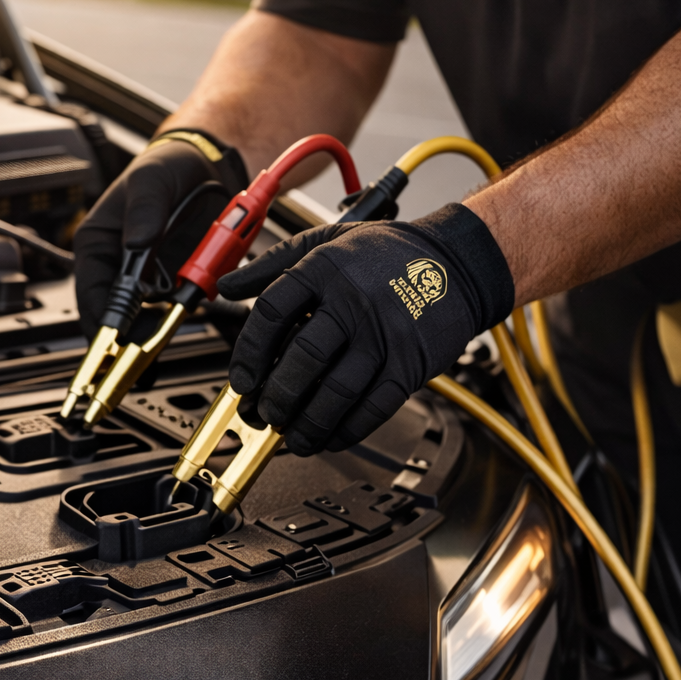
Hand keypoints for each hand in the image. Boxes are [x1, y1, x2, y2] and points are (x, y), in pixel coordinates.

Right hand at [73, 132, 244, 336]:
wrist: (206, 166)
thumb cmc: (168, 167)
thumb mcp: (152, 180)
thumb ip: (145, 208)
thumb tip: (137, 242)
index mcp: (97, 243)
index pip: (90, 294)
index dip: (102, 322)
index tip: (117, 341)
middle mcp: (116, 265)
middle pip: (114, 315)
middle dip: (129, 333)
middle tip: (148, 341)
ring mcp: (144, 276)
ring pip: (141, 318)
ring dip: (153, 328)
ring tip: (166, 332)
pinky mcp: (170, 281)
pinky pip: (171, 309)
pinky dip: (176, 317)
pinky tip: (184, 315)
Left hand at [216, 204, 513, 454]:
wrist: (456, 261)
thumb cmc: (385, 253)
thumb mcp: (323, 242)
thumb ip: (270, 265)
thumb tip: (224, 286)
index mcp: (323, 269)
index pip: (271, 314)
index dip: (249, 354)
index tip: (241, 380)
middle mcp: (352, 302)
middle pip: (302, 358)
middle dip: (276, 396)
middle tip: (265, 415)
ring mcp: (384, 334)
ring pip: (337, 391)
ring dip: (308, 423)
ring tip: (291, 435)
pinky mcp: (411, 363)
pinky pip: (374, 407)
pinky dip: (347, 430)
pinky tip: (330, 437)